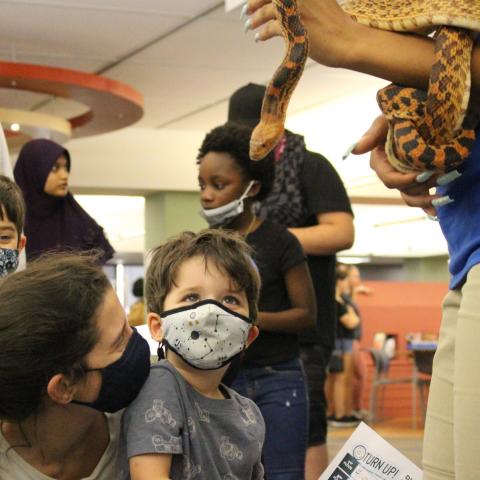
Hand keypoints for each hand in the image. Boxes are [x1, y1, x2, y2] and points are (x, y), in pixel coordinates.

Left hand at [245, 0, 360, 67]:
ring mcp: (294, 7)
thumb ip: (301, 1)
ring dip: (254, 19)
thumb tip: (282, 4)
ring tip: (248, 26)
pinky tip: (258, 37)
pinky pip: (269, 27)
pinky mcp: (291, 25)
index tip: (256, 0)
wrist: (348, 40)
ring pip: (265, 10)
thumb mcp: (319, 3)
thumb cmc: (336, 25)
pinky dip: (261, 33)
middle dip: (253, 3)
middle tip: (246, 11)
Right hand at [353, 116, 439, 215]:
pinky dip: (427, 206)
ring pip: (410, 196)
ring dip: (425, 199)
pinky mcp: (416, 179)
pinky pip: (419, 196)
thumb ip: (371, 135)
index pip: (389, 179)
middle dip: (420, 188)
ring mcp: (403, 177)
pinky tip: (435, 212)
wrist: (415, 113)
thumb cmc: (397, 115)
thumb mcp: (383, 121)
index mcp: (380, 162)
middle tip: (440, 179)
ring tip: (441, 198)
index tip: (422, 175)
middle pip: (402, 190)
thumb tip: (355, 151)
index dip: (404, 180)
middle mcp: (390, 173)